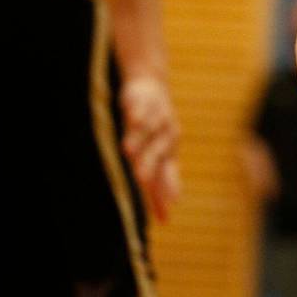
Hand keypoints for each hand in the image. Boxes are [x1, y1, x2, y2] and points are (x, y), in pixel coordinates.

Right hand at [120, 74, 180, 222]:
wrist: (152, 84)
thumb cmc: (156, 128)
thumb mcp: (162, 154)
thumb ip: (162, 181)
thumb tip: (168, 212)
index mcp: (168, 151)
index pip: (166, 174)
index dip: (166, 189)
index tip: (166, 209)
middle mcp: (164, 135)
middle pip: (155, 153)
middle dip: (148, 167)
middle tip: (142, 181)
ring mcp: (154, 117)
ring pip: (146, 130)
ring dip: (137, 139)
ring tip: (128, 151)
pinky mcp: (142, 100)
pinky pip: (140, 107)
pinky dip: (137, 112)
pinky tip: (132, 118)